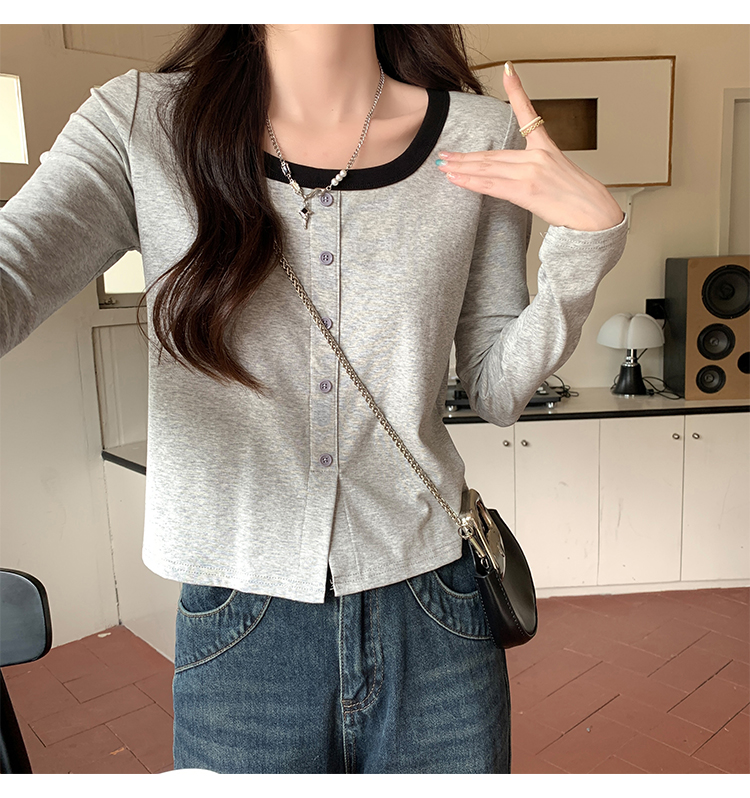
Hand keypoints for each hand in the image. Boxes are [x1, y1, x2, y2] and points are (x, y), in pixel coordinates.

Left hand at [436, 62, 623, 231]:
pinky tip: (457, 179)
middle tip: (445, 153)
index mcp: (546, 146)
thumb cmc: (577, 197)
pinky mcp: (525, 189)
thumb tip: (513, 175)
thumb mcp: (558, 172)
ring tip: (444, 167)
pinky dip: (471, 182)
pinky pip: (491, 185)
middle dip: (465, 155)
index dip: (517, 90)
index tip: (508, 69)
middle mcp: (536, 155)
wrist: (593, 213)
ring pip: (487, 168)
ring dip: (462, 168)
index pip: (528, 113)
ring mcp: (530, 171)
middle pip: (492, 154)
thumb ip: (534, 169)